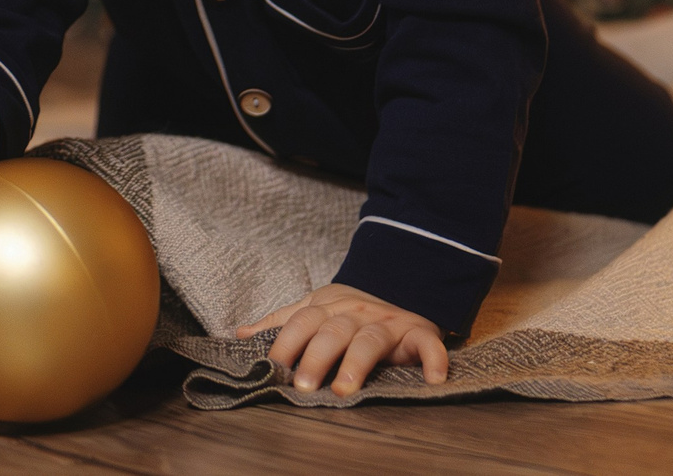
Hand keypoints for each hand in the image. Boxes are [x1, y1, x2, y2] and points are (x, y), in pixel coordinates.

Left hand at [236, 284, 449, 396]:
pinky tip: (433, 379)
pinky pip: (428, 344)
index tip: (272, 367)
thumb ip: (281, 322)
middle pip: (333, 332)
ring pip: (371, 340)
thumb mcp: (314, 308)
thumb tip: (239, 334)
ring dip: (357, 363)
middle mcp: (356, 314)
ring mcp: (388, 323)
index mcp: (328, 308)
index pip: (302, 321)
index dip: (286, 342)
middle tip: (303, 386)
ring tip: (345, 389)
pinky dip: (433, 359)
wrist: (402, 284)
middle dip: (316, 357)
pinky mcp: (419, 333)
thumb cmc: (350, 310)